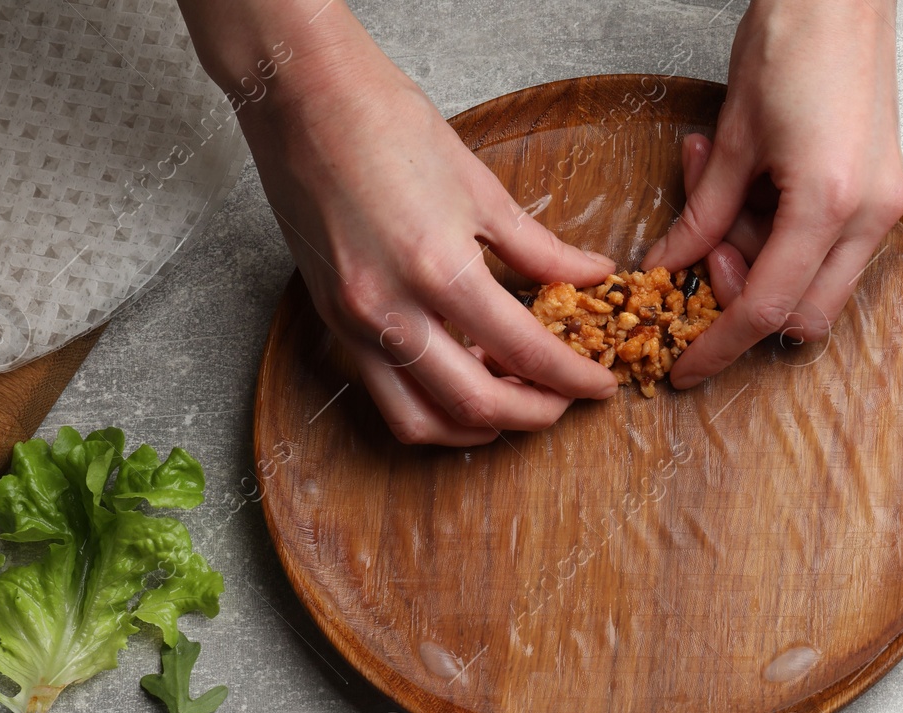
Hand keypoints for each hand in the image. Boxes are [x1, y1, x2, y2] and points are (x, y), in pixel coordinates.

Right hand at [179, 1, 617, 444]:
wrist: (302, 97)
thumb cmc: (388, 123)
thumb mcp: (479, 186)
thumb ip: (539, 248)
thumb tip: (592, 276)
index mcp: (438, 268)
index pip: (524, 351)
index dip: (572, 378)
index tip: (599, 384)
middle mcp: (390, 309)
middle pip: (475, 404)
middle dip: (532, 414)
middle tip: (563, 402)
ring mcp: (353, 323)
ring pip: (421, 421)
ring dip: (475, 426)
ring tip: (512, 399)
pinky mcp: (332, 322)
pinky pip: (385, 392)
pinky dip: (430, 404)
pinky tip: (461, 376)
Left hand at [643, 0, 902, 388]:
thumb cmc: (789, 43)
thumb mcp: (730, 139)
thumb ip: (701, 216)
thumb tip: (668, 268)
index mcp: (828, 205)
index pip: (765, 307)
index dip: (718, 346)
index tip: (684, 369)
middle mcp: (869, 217)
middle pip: (804, 315)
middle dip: (744, 303)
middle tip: (703, 252)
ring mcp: (883, 207)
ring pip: (818, 287)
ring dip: (760, 263)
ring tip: (720, 192)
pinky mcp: (882, 194)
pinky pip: (829, 250)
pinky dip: (783, 239)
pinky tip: (754, 188)